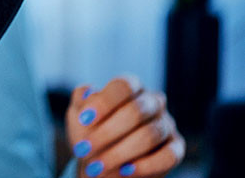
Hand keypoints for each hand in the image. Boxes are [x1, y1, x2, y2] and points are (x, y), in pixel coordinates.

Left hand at [67, 75, 184, 176]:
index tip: (84, 119)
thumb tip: (87, 94)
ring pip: (149, 135)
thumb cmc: (90, 134)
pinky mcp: (175, 148)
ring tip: (97, 166)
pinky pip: (168, 156)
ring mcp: (166, 124)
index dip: (104, 102)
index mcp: (130, 87)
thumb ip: (81, 102)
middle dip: (107, 133)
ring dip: (119, 152)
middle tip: (85, 149)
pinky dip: (145, 166)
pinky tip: (125, 171)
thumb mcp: (79, 117)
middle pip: (136, 111)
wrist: (102, 164)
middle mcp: (152, 101)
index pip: (123, 85)